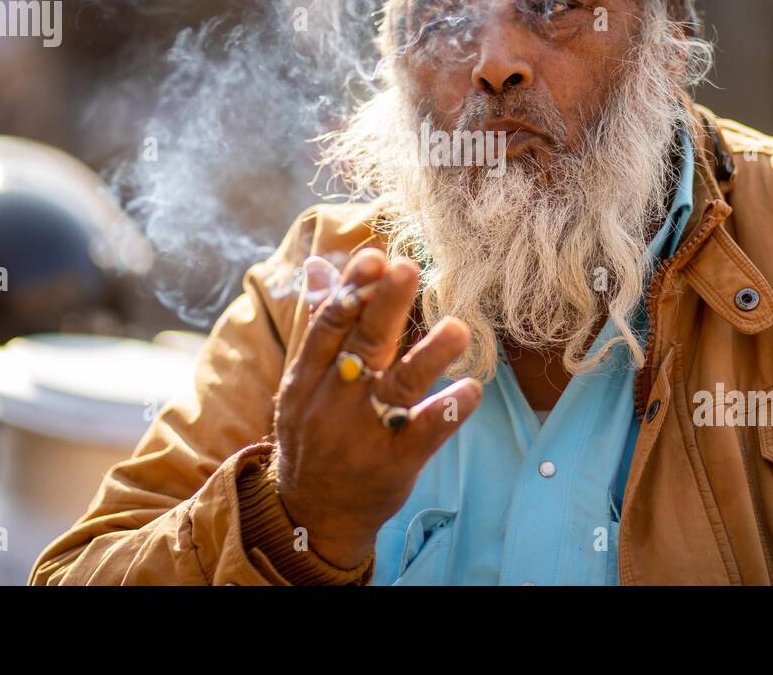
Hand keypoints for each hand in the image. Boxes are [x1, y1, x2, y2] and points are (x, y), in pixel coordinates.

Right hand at [270, 248, 481, 568]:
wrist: (311, 514)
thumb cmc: (312, 434)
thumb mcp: (301, 383)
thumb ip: (317, 323)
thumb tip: (317, 265)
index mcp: (308, 377)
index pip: (329, 325)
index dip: (352, 290)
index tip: (375, 257)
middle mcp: (333, 403)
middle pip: (362, 347)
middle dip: (385, 307)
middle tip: (409, 269)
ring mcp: (364, 435)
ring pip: (398, 389)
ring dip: (429, 356)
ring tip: (458, 328)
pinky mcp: (394, 465)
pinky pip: (425, 435)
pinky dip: (448, 411)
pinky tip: (471, 389)